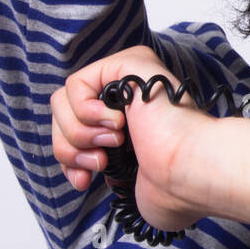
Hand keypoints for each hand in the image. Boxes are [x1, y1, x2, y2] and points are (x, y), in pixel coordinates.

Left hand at [49, 44, 216, 232]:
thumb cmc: (174, 184)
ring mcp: (127, 78)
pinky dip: (84, 111)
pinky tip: (117, 124)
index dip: (70, 158)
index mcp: (130, 123)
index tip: (84, 182)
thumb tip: (81, 166)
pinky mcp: (126, 64)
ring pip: (63, 101)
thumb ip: (98, 164)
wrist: (187, 170)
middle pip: (62, 116)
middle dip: (70, 149)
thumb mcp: (124, 182)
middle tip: (98, 163)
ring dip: (79, 133)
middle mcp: (128, 96)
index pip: (73, 131)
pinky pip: (76, 84)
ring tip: (113, 143)